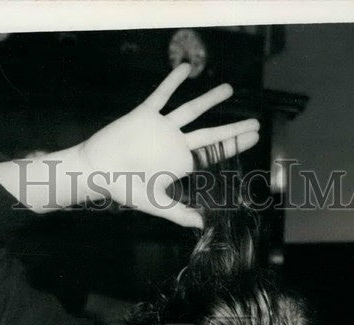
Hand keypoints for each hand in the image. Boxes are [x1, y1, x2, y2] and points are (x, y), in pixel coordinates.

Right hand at [76, 63, 259, 226]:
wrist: (97, 171)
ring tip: (229, 88)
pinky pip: (161, 95)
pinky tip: (185, 69)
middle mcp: (174, 143)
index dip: (234, 146)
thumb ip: (180, 213)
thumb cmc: (125, 188)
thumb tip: (203, 225)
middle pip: (210, 133)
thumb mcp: (156, 204)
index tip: (254, 138)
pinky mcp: (144, 114)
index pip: (212, 154)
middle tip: (255, 122)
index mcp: (179, 163)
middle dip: (233, 129)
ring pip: (190, 110)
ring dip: (209, 99)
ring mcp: (161, 128)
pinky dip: (172, 82)